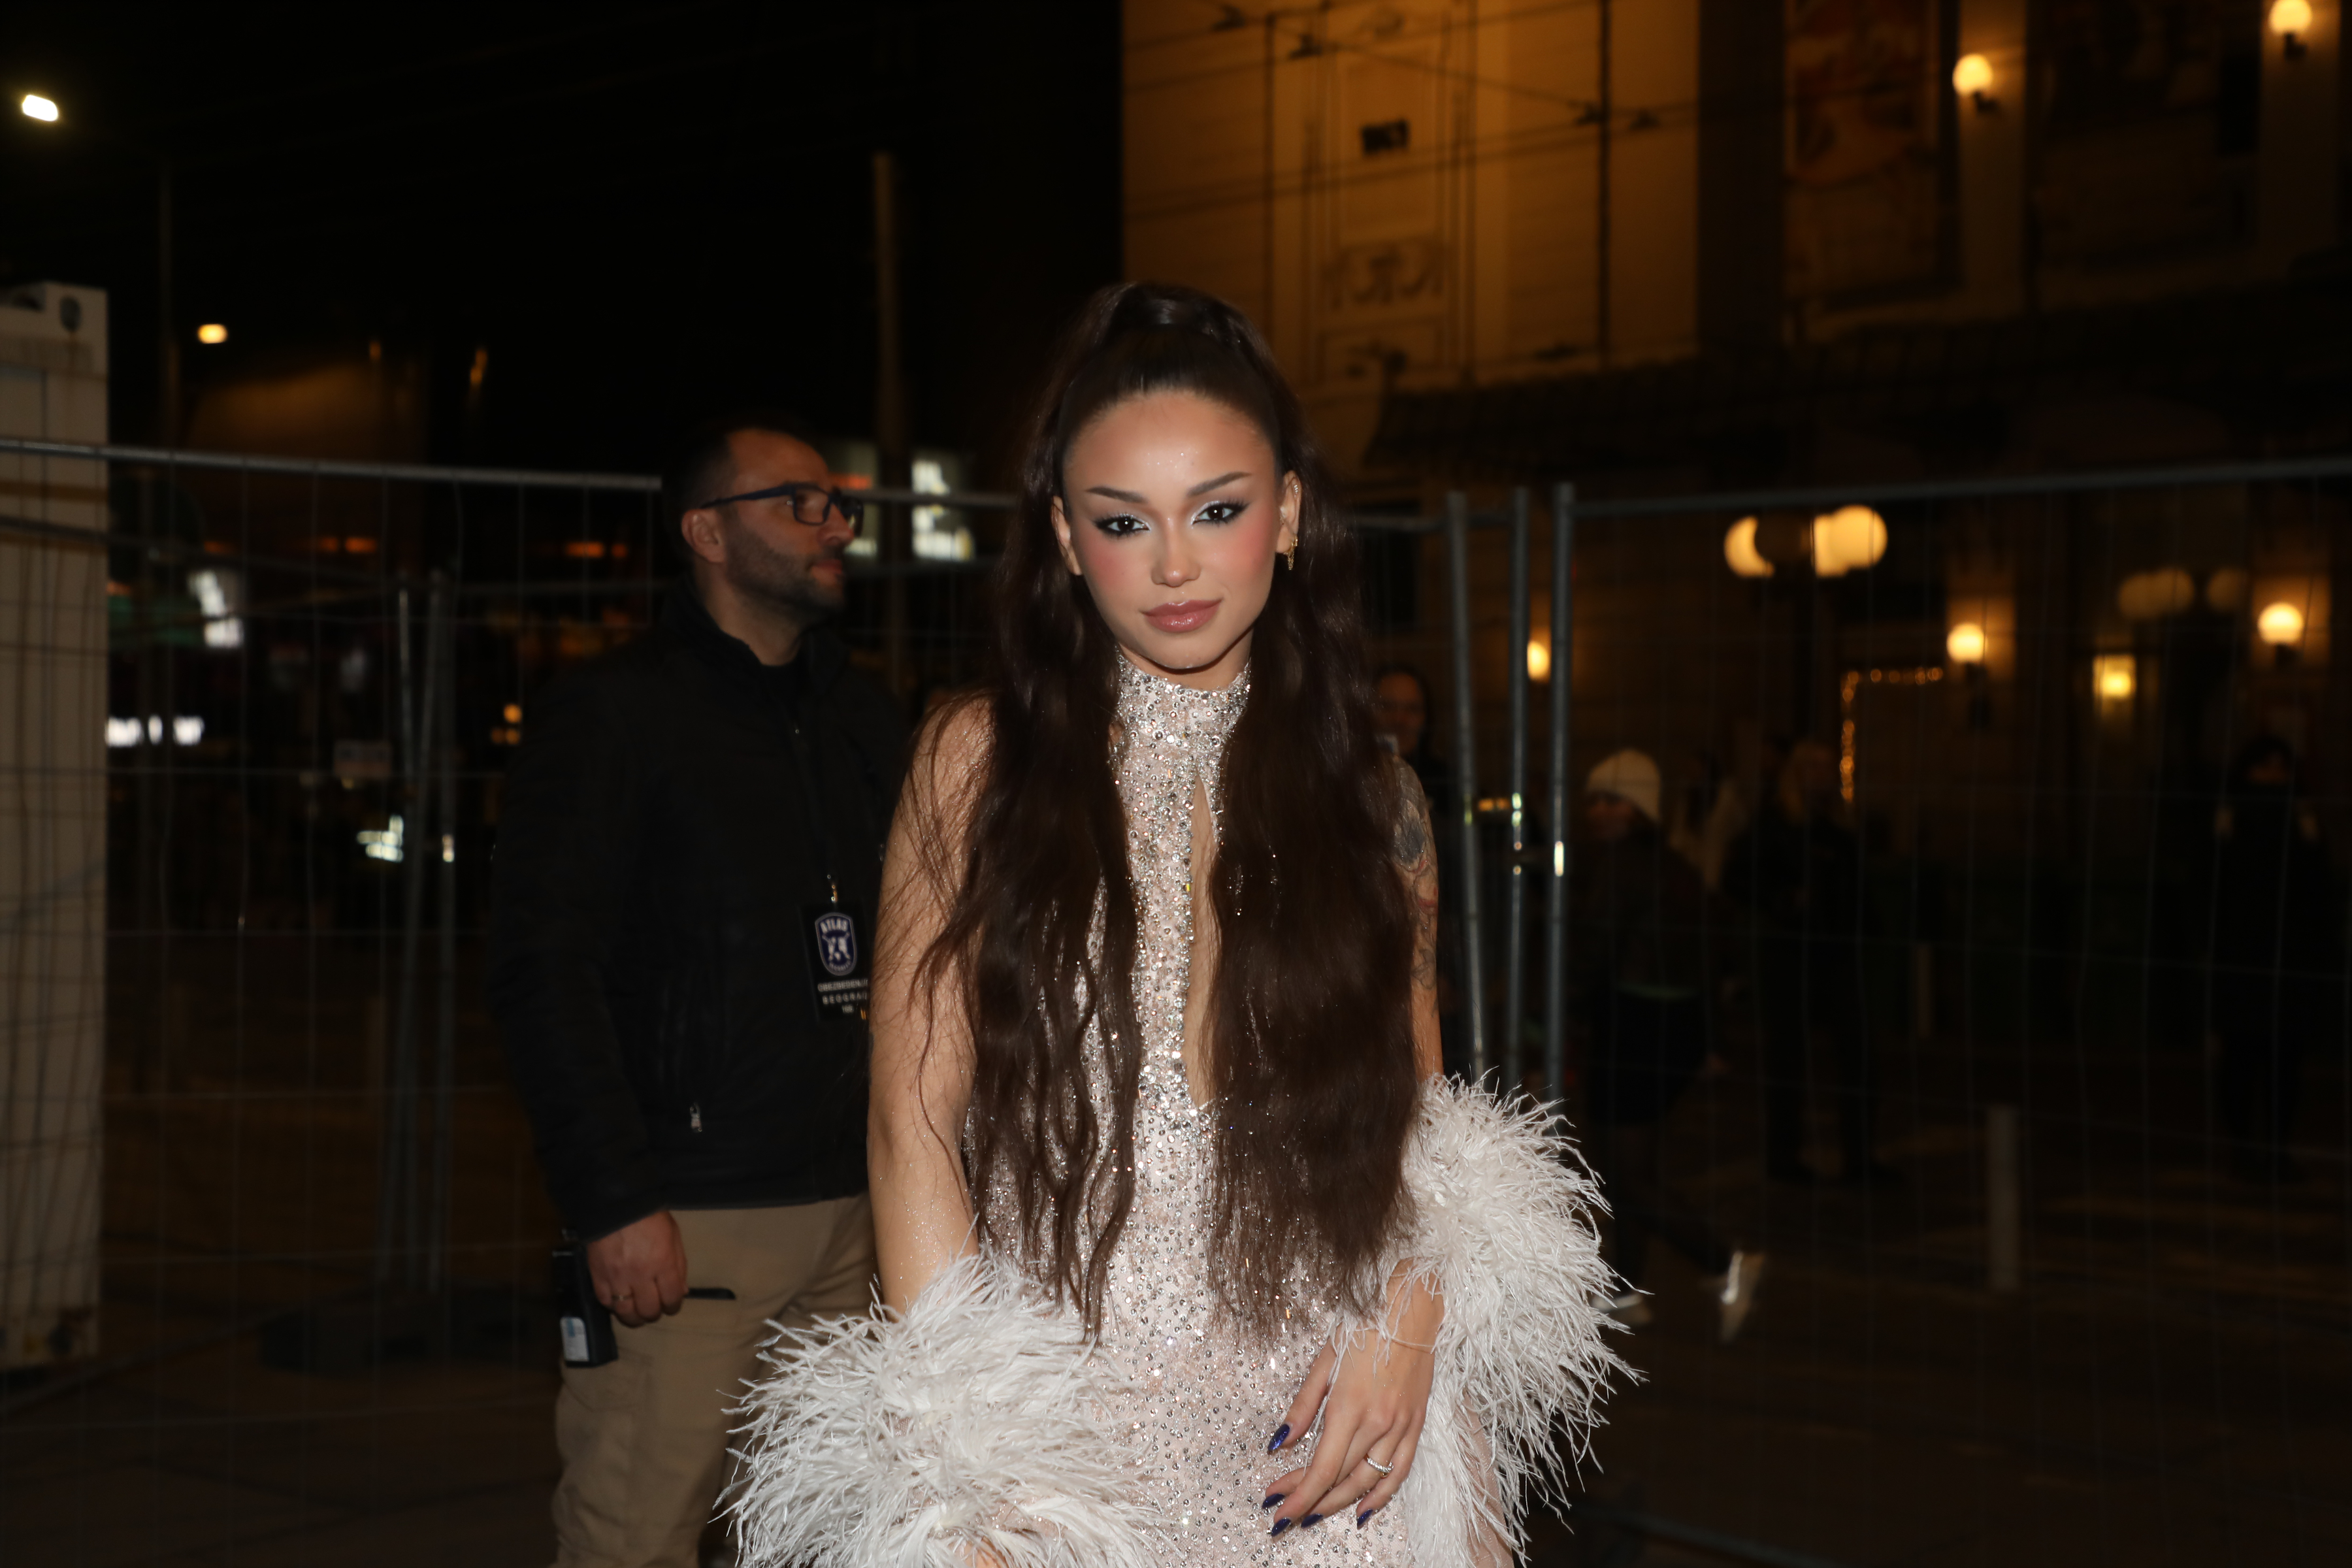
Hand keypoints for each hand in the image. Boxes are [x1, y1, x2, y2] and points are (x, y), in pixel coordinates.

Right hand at [586, 1209, 686, 1327]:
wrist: (617, 1205)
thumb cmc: (651, 1217)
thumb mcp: (674, 1236)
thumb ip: (679, 1266)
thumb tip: (681, 1292)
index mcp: (663, 1264)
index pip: (671, 1299)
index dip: (673, 1306)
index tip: (671, 1305)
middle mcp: (641, 1276)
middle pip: (649, 1310)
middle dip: (654, 1313)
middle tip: (654, 1309)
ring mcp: (617, 1278)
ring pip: (625, 1313)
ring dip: (634, 1318)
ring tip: (637, 1314)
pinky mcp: (598, 1277)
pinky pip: (606, 1302)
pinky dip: (614, 1306)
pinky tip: (619, 1302)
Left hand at [1261, 1274, 1440, 1535]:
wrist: (1411, 1306)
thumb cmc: (1363, 1325)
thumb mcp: (1324, 1360)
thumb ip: (1303, 1406)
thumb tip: (1280, 1443)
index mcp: (1350, 1405)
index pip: (1321, 1467)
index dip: (1298, 1494)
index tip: (1276, 1510)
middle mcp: (1378, 1422)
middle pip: (1341, 1478)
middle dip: (1310, 1500)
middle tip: (1286, 1513)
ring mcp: (1401, 1426)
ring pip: (1368, 1480)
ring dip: (1339, 1503)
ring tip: (1314, 1514)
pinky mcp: (1417, 1424)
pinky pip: (1400, 1471)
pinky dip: (1382, 1496)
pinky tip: (1363, 1511)